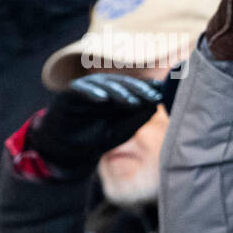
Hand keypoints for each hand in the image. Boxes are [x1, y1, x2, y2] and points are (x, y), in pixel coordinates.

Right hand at [28, 74, 160, 174]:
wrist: (70, 149)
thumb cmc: (98, 138)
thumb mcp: (122, 131)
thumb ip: (137, 119)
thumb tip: (155, 105)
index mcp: (120, 96)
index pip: (136, 88)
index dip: (149, 90)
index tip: (163, 93)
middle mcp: (105, 88)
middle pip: (124, 83)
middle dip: (138, 89)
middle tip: (151, 96)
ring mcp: (88, 88)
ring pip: (105, 84)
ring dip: (118, 91)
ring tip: (130, 101)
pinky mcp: (69, 93)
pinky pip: (81, 89)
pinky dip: (91, 92)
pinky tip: (102, 99)